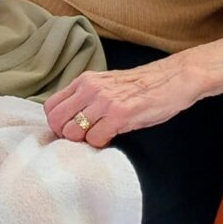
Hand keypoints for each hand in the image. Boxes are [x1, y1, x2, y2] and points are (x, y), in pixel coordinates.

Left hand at [44, 59, 202, 147]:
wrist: (171, 79)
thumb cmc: (139, 86)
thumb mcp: (106, 84)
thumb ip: (86, 97)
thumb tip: (68, 119)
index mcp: (84, 81)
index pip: (51, 106)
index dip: (57, 123)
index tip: (70, 130)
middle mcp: (90, 88)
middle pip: (57, 120)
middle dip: (65, 135)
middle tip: (82, 138)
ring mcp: (104, 101)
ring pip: (73, 131)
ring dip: (83, 141)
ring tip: (99, 136)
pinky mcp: (120, 114)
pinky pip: (95, 138)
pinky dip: (101, 143)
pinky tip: (112, 137)